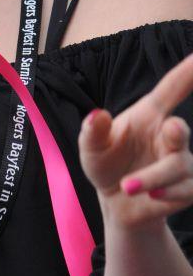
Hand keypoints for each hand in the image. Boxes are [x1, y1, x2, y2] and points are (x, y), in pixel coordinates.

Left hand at [78, 52, 192, 228]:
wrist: (116, 203)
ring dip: (152, 178)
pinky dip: (168, 193)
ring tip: (127, 186)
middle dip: (178, 131)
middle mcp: (168, 135)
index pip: (172, 88)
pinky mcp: (187, 187)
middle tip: (173, 130)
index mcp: (149, 115)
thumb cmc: (105, 164)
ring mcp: (181, 161)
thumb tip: (95, 114)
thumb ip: (92, 131)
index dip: (188, 72)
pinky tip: (152, 196)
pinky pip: (187, 189)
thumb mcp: (92, 148)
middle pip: (180, 129)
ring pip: (178, 166)